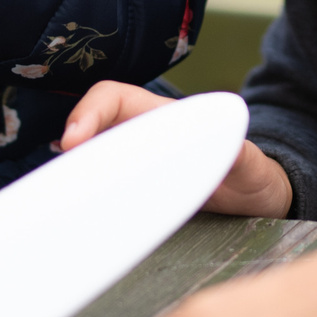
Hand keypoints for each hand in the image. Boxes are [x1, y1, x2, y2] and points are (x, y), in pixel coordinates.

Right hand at [63, 83, 295, 218]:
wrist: (257, 199)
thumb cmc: (251, 173)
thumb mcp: (249, 164)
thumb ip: (241, 156)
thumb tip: (235, 152)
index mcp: (163, 119)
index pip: (114, 99)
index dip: (89, 112)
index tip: (73, 140)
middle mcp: (140, 137)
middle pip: (91, 130)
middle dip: (70, 149)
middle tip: (60, 178)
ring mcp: (134, 165)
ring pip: (89, 161)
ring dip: (73, 175)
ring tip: (62, 199)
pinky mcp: (134, 193)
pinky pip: (101, 189)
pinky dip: (85, 198)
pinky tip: (79, 217)